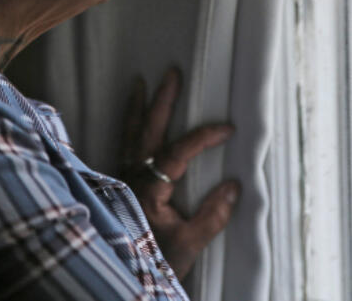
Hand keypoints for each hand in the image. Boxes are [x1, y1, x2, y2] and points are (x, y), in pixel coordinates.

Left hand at [119, 67, 238, 279]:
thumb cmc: (152, 262)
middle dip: (161, 100)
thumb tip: (234, 186)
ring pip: (128, 136)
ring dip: (136, 108)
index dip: (204, 136)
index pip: (178, 151)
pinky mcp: (116, 187)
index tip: (228, 129)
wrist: (118, 280)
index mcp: (148, 188)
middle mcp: (131, 178)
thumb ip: (212, 216)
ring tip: (140, 83)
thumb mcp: (188, 245)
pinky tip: (131, 123)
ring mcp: (121, 180)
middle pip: (146, 131)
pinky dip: (127, 129)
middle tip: (172, 72)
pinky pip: (122, 148)